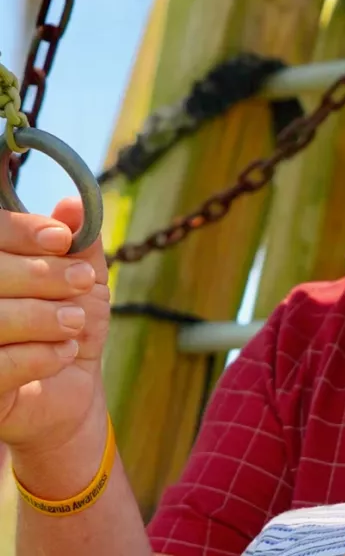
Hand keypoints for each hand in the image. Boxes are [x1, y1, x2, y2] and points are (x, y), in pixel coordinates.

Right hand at [0, 197, 109, 454]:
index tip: (61, 239)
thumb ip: (79, 244)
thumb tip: (76, 203)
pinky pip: (0, 366)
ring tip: (76, 322)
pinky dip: (37, 357)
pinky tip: (63, 353)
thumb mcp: (84, 281)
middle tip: (84, 283)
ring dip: (43, 316)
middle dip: (43, 275)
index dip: (21, 232)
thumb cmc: (69, 325)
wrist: (69, 393)